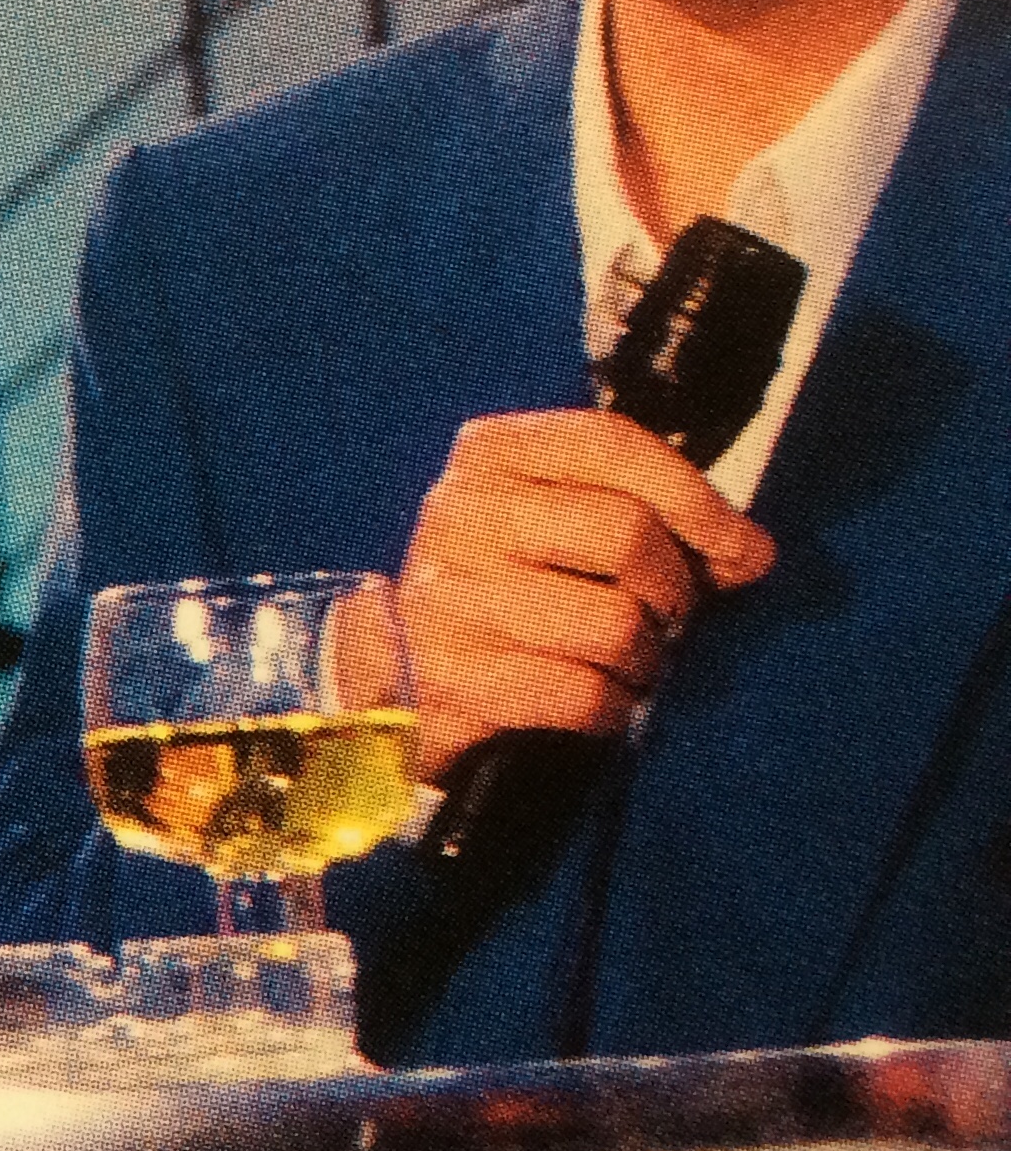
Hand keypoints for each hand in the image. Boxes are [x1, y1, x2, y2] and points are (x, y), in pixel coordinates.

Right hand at [398, 409, 776, 780]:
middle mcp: (458, 512)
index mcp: (489, 456)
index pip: (609, 443)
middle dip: (673, 588)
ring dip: (644, 657)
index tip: (741, 548)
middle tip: (667, 615)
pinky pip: (584, 693)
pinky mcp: (453, 676)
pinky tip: (595, 699)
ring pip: (614, 622)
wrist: (402, 677)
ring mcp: (447, 594)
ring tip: (623, 660)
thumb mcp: (560, 523)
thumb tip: (749, 552)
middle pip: (623, 532)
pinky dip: (613, 707)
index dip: (693, 495)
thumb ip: (648, 514)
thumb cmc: (513, 589)